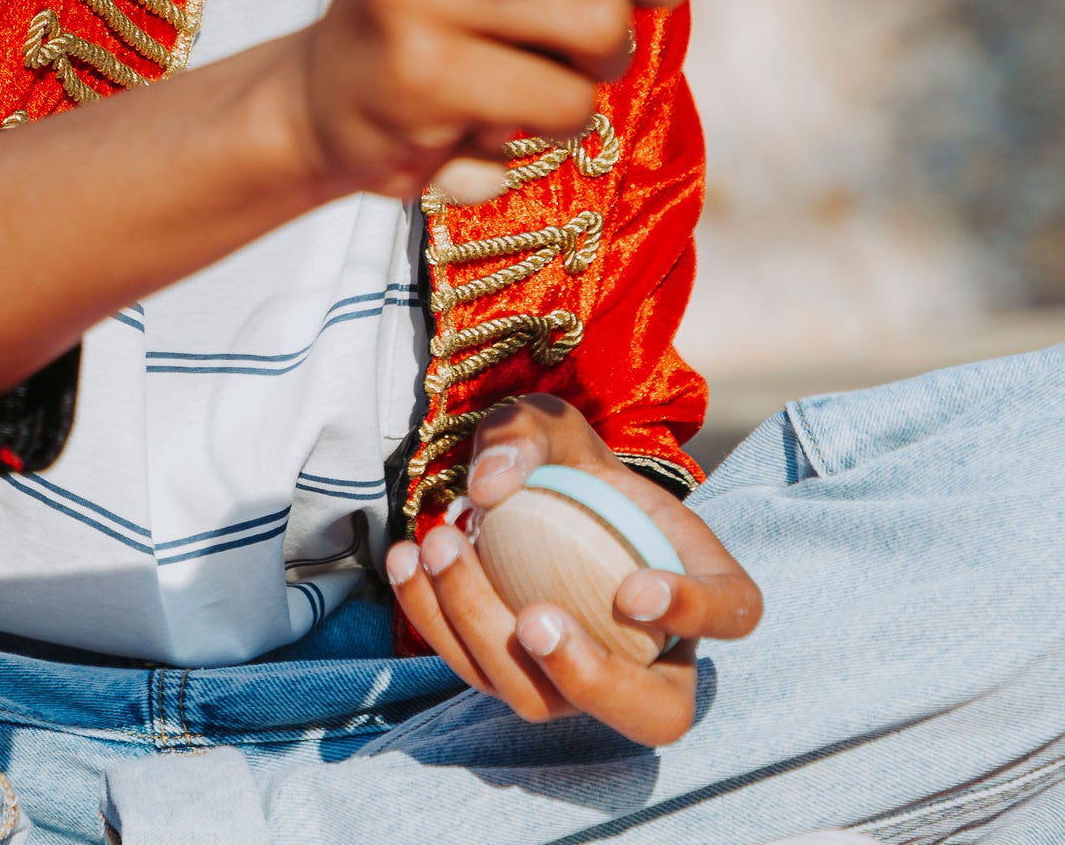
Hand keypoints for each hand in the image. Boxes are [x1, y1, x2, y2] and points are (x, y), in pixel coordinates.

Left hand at [385, 394, 761, 741]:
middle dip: (591, 680)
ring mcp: (585, 681)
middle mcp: (655, 654)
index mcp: (700, 581)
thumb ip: (528, 435)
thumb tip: (493, 488)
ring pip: (546, 701)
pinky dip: (434, 623)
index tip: (631, 588)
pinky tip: (405, 562)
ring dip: (483, 633)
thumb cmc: (566, 463)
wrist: (534, 497)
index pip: (731, 613)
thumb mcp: (553, 424)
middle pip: (653, 713)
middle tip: (533, 620)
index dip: (693, 612)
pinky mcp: (519, 680)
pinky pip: (479, 676)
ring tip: (438, 546)